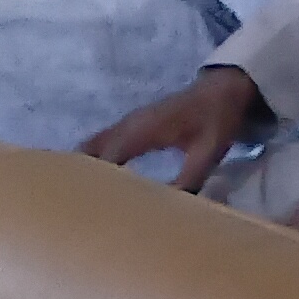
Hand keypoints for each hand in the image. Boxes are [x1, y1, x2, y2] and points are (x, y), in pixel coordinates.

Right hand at [82, 66, 261, 192]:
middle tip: (77, 207)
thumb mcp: (208, 152)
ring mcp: (128, 123)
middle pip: (91, 150)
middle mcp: (129, 125)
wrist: (221, 90)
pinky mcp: (132, 127)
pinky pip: (103, 143)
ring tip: (82, 200)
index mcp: (144, 130)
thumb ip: (190, 178)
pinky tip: (96, 184)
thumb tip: (170, 206)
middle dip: (81, 176)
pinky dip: (94, 160)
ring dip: (85, 168)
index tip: (86, 207)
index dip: (94, 180)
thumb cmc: (216, 120)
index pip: (107, 157)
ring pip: (93, 145)